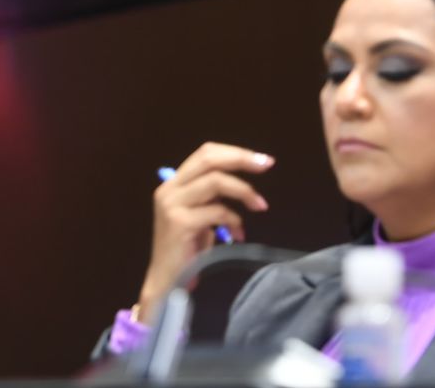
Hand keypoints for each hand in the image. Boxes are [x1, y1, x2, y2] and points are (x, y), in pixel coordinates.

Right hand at [136, 142, 273, 322]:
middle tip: (267, 165)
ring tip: (261, 206)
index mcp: (174, 183)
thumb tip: (243, 187)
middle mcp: (170, 189)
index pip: (204, 154)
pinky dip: (234, 219)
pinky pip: (217, 211)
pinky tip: (239, 234)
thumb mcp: (200, 217)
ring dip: (244, 191)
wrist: (167, 282)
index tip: (260, 160)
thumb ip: (212, 198)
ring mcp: (172, 204)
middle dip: (240, 159)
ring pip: (215, 181)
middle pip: (208, 160)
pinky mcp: (179, 222)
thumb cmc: (187, 251)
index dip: (233, 152)